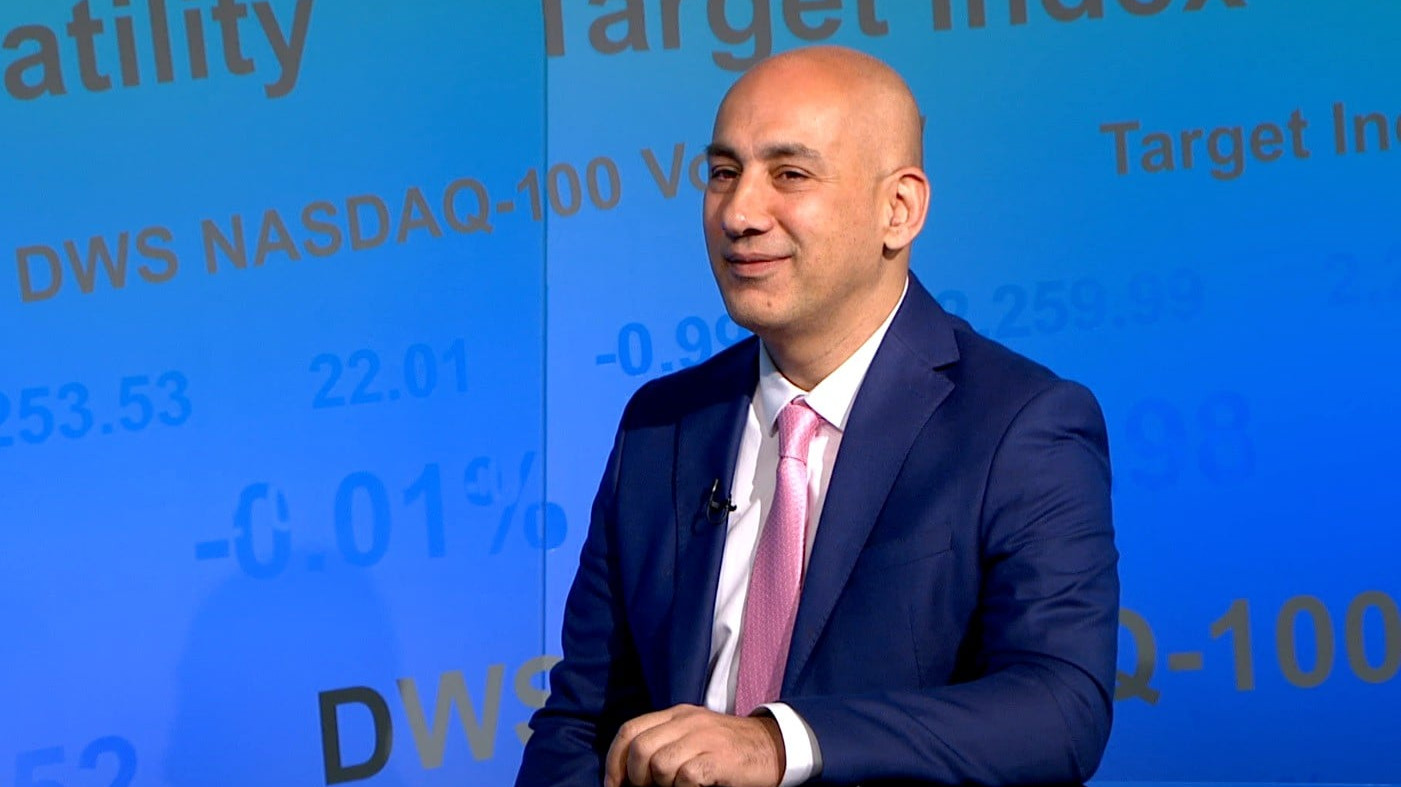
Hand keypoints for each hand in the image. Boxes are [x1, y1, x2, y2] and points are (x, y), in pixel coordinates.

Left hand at [603, 704, 785, 786]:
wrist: (773, 746)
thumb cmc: (727, 748)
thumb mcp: (693, 734)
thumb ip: (664, 742)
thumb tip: (630, 774)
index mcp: (676, 714)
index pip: (630, 730)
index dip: (615, 760)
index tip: (615, 784)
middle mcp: (687, 721)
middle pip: (640, 748)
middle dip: (635, 777)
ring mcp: (704, 738)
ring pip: (659, 764)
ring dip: (662, 784)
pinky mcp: (719, 758)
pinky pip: (685, 777)